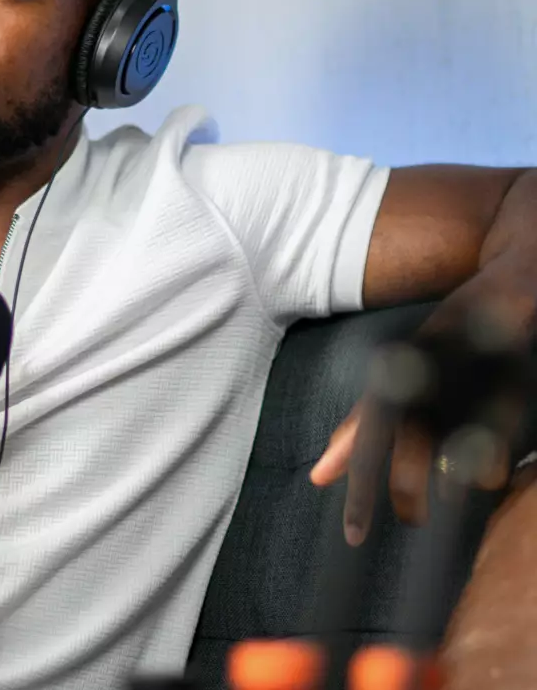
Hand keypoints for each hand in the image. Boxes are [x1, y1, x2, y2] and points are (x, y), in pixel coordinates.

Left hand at [310, 311, 532, 545]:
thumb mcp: (392, 385)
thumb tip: (321, 472)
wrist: (498, 290)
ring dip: (448, 472)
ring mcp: (462, 370)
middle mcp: (420, 376)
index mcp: (391, 381)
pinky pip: (496, 418)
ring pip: (446, 433)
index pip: (365, 441)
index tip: (354, 536)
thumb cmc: (436, 348)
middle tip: (412, 519)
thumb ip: (358, 429)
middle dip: (405, 486)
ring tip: (451, 499)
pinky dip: (490, 451)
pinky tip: (489, 478)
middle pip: (404, 440)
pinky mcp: (505, 370)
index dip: (360, 489)